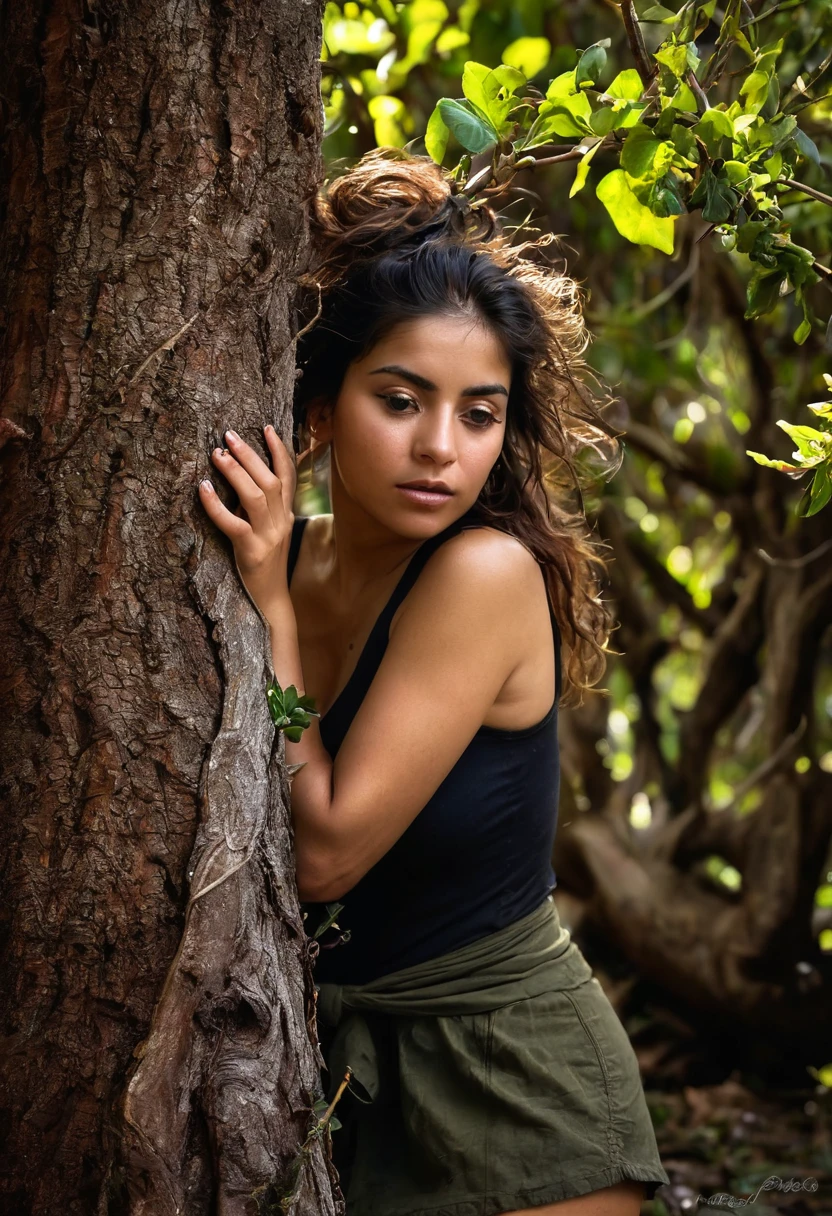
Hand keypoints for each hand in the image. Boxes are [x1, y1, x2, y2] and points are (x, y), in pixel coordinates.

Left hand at [198, 426, 295, 618]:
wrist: (271, 601)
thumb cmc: (264, 564)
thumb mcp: (268, 531)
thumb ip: (260, 509)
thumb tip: (240, 480)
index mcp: (286, 515)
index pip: (288, 476)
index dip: (279, 450)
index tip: (266, 427)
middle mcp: (281, 522)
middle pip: (270, 480)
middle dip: (249, 454)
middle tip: (228, 436)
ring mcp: (268, 537)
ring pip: (255, 496)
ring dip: (236, 472)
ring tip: (217, 455)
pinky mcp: (251, 552)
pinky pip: (234, 524)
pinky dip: (216, 505)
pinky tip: (203, 489)